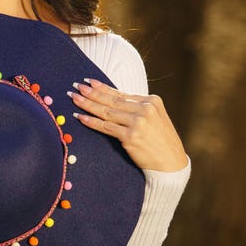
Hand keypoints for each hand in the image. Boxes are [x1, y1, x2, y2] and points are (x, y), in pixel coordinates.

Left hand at [68, 80, 187, 172]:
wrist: (171, 163)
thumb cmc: (161, 142)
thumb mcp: (155, 118)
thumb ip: (138, 109)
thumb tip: (113, 99)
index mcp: (152, 101)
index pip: (122, 93)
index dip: (103, 87)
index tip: (89, 81)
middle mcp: (145, 109)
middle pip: (112, 100)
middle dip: (91, 92)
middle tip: (76, 86)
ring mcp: (138, 123)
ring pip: (106, 112)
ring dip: (87, 104)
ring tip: (74, 98)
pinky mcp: (131, 137)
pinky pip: (106, 127)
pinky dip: (91, 121)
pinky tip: (79, 117)